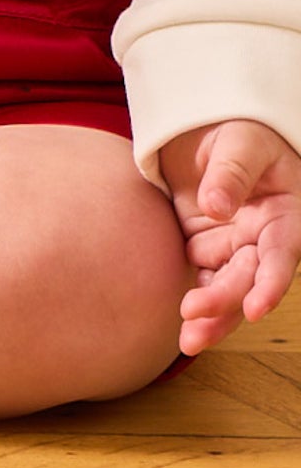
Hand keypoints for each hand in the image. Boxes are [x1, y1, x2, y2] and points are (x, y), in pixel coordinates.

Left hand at [158, 119, 300, 356]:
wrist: (208, 127)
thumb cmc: (237, 131)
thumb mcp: (240, 142)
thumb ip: (231, 172)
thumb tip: (217, 207)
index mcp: (285, 216)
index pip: (281, 255)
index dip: (271, 283)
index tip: (256, 308)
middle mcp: (264, 239)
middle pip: (249, 278)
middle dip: (226, 302)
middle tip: (194, 315)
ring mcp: (236, 246)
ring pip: (228, 288)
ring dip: (212, 315)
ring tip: (187, 341)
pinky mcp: (208, 247)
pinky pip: (205, 280)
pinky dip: (197, 303)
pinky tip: (183, 328)